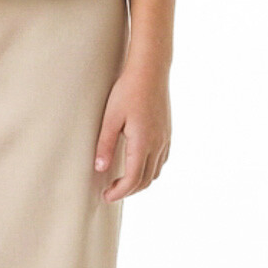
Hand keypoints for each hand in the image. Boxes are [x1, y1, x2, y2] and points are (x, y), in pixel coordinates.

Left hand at [93, 58, 170, 201]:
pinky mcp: (168, 132)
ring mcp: (165, 139)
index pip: (133, 180)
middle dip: (128, 190)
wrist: (150, 71)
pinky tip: (138, 164)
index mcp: (143, 143)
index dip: (119, 192)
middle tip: (110, 191)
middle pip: (146, 180)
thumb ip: (105, 144)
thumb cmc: (128, 91)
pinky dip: (150, 169)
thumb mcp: (110, 118)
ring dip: (140, 181)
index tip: (106, 196)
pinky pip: (162, 160)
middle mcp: (157, 144)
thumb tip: (99, 168)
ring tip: (123, 181)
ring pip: (156, 172)